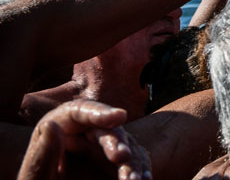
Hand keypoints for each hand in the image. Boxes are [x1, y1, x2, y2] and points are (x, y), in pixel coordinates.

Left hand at [18, 100, 150, 179]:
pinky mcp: (116, 164)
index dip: (99, 112)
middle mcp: (85, 133)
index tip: (118, 117)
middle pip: (107, 129)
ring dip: (132, 162)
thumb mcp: (35, 174)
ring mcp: (103, 148)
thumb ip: (42, 154)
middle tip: (120, 157)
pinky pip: (135, 162)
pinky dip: (140, 171)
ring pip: (127, 146)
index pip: (78, 111)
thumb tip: (50, 125)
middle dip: (117, 142)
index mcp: (60, 128)